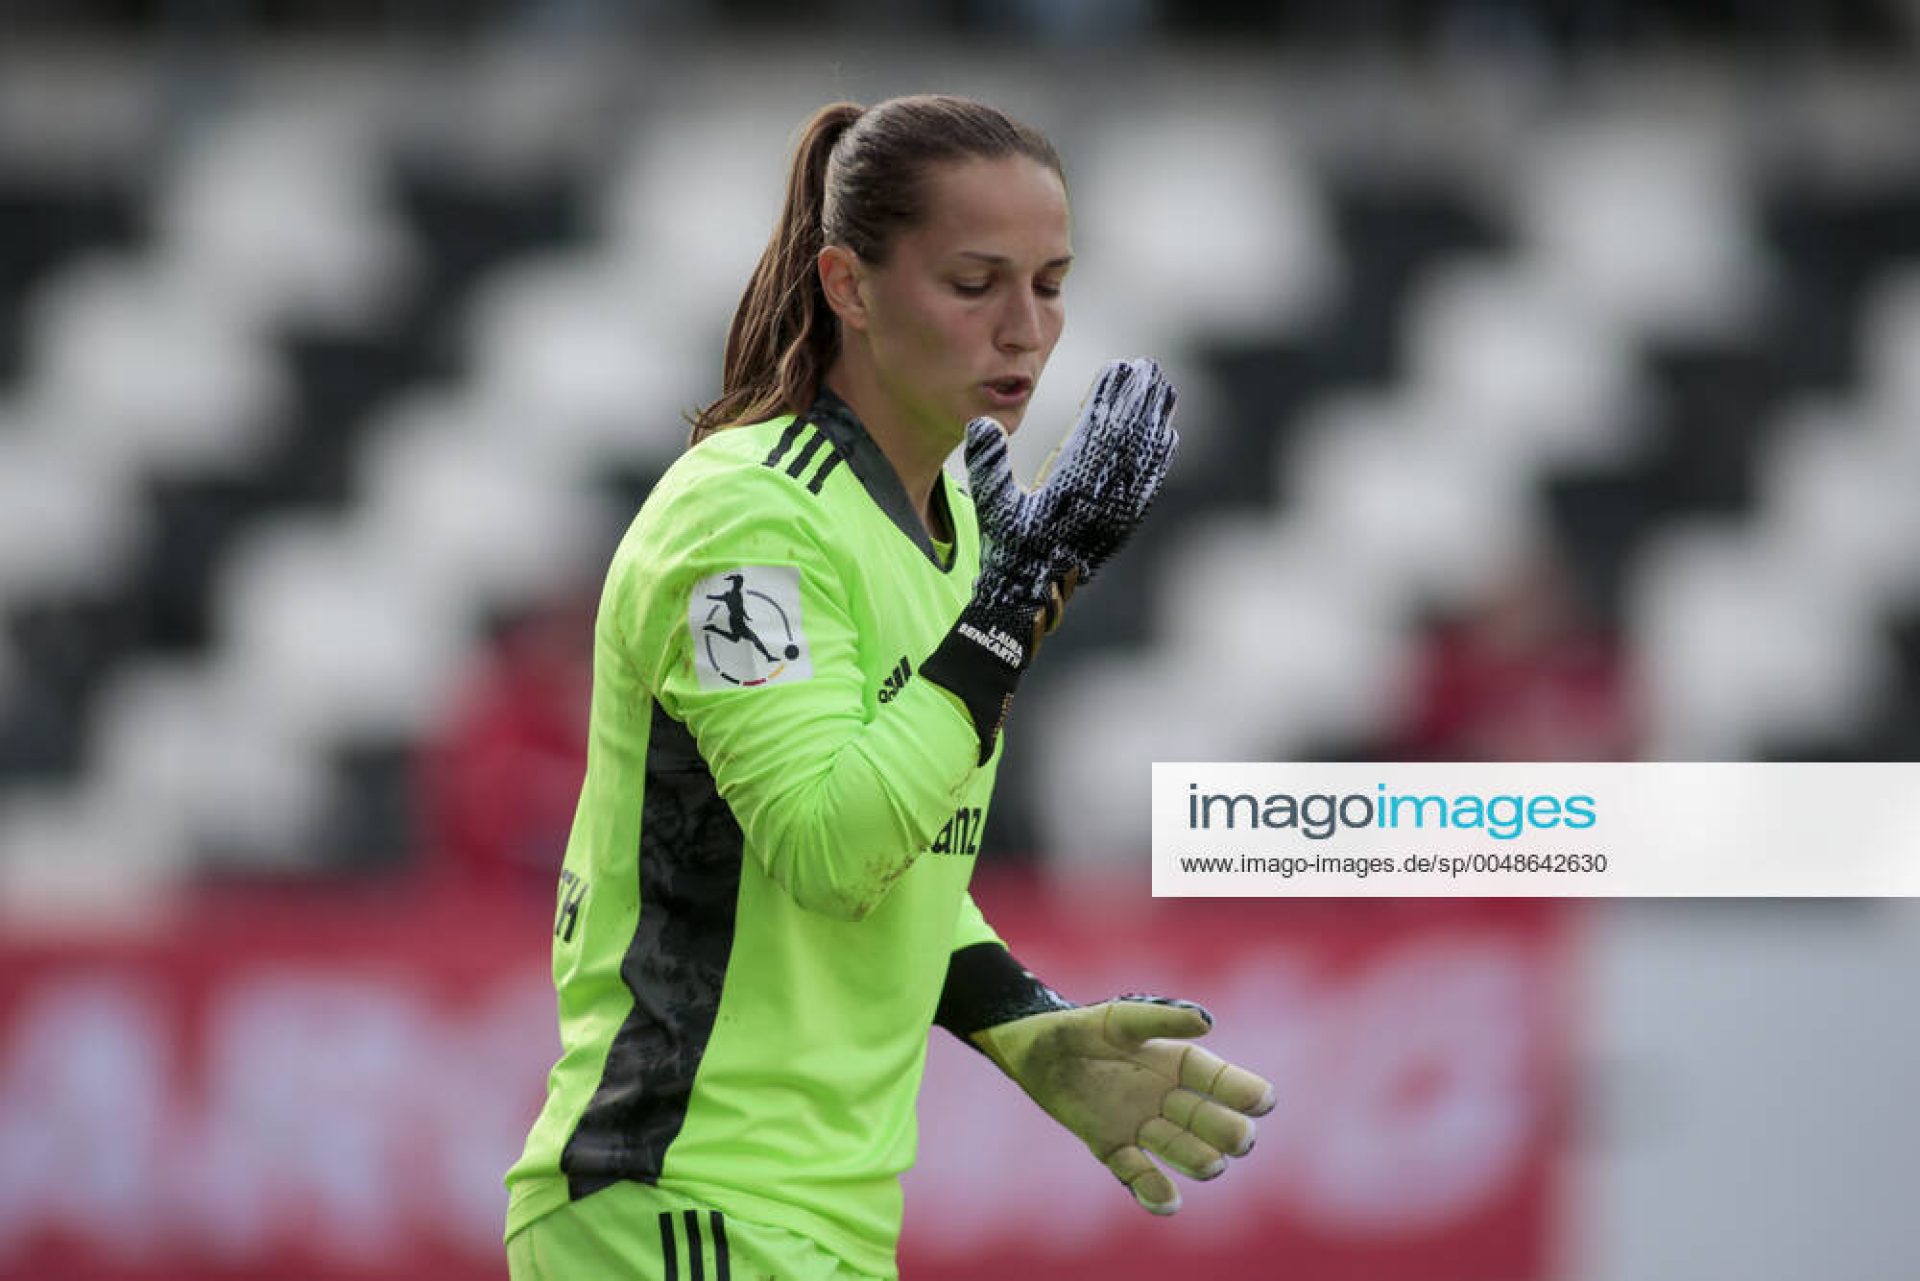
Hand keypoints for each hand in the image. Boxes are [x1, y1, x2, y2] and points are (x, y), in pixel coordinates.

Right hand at [966, 357, 1178, 621]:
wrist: (1032, 595)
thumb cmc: (1009, 547)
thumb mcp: (990, 504)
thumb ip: (987, 462)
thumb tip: (982, 422)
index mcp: (1072, 486)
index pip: (1097, 430)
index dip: (1109, 396)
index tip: (1120, 367)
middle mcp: (1103, 496)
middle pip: (1129, 436)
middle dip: (1139, 398)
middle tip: (1148, 366)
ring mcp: (1119, 511)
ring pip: (1145, 456)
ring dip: (1155, 419)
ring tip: (1164, 388)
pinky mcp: (1126, 524)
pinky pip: (1150, 483)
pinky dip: (1160, 457)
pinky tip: (1168, 436)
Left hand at [972, 995, 1273, 1214]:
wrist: (1033, 1052)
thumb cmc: (1080, 1028)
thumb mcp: (1118, 1018)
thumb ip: (1159, 1018)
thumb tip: (1208, 1021)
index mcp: (1175, 1062)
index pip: (1219, 1080)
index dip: (1243, 1091)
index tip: (1265, 1102)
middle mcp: (1166, 1097)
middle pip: (1210, 1122)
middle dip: (1229, 1132)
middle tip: (1239, 1140)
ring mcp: (1141, 1126)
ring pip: (1183, 1151)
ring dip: (1199, 1159)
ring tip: (1210, 1165)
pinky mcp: (1112, 1147)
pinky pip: (1138, 1175)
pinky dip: (1153, 1192)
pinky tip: (1167, 1202)